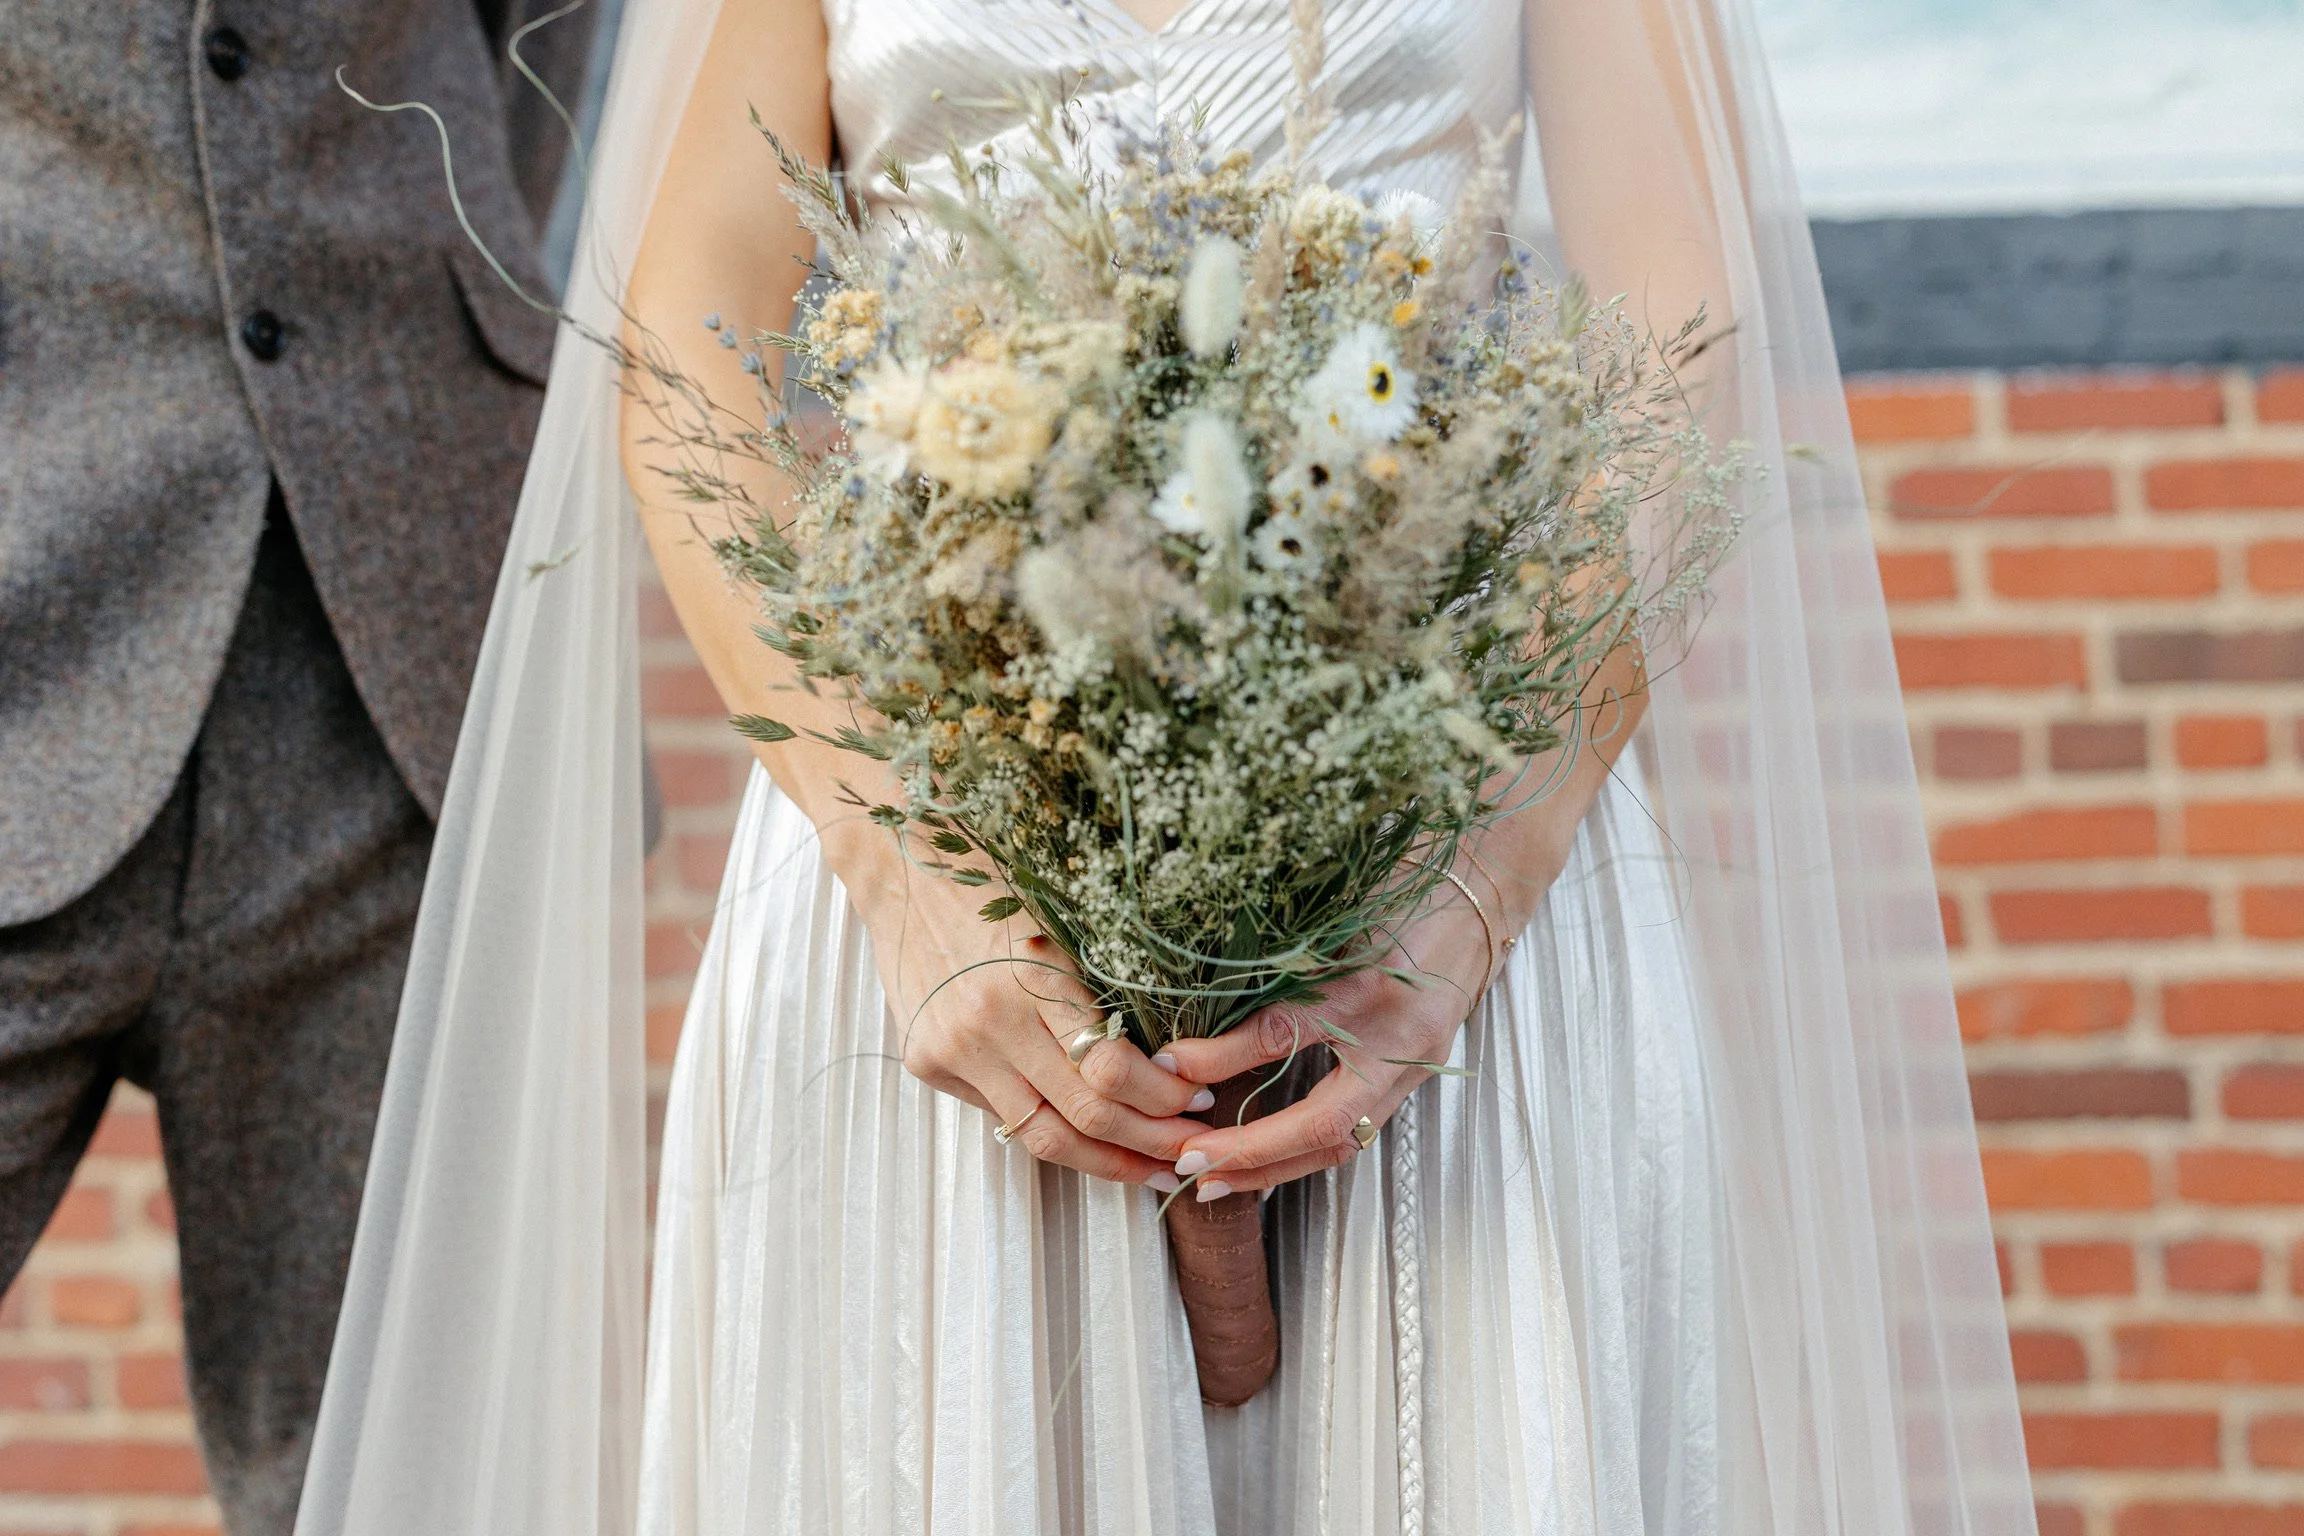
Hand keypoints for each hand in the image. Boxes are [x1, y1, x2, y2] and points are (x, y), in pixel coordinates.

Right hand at [848, 844, 1215, 1188]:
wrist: (904, 872)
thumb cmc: (998, 887)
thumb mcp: (1063, 926)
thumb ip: (1098, 995)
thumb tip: (1162, 1066)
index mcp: (1033, 978)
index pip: (1111, 1068)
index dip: (1163, 1097)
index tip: (1198, 1099)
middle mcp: (989, 1023)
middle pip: (1084, 1116)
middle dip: (1149, 1143)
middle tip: (1189, 1153)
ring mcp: (954, 1050)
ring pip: (1043, 1138)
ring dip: (1106, 1161)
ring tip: (1150, 1170)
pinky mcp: (927, 1064)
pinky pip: (1003, 1117)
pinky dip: (1051, 1129)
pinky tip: (1089, 1139)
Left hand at [1158, 885, 1498, 1196]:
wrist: (1481, 889)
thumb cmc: (1402, 887)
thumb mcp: (1332, 913)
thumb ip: (1274, 965)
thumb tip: (1200, 1009)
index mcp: (1369, 985)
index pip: (1283, 1033)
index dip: (1218, 1056)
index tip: (1165, 1066)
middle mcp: (1397, 1035)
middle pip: (1321, 1122)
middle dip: (1250, 1153)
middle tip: (1190, 1161)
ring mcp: (1415, 1061)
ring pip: (1344, 1141)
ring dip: (1277, 1167)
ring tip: (1217, 1178)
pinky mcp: (1418, 1072)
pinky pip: (1361, 1127)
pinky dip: (1308, 1149)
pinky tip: (1265, 1160)